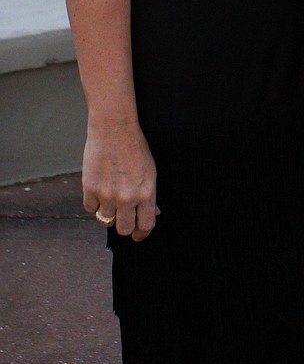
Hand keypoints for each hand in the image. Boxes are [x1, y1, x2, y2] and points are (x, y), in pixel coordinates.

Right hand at [82, 119, 158, 241]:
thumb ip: (150, 195)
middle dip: (125, 225)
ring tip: (111, 196)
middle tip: (123, 218)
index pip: (146, 225)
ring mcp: (107, 195)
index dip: (142, 233)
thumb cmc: (134, 146)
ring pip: (106, 221)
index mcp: (146, 193)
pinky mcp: (90, 189)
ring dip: (109, 212)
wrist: (114, 128)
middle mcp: (127, 198)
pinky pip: (91, 209)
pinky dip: (95, 203)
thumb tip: (153, 213)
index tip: (138, 235)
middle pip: (124, 229)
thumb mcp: (150, 171)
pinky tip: (99, 189)